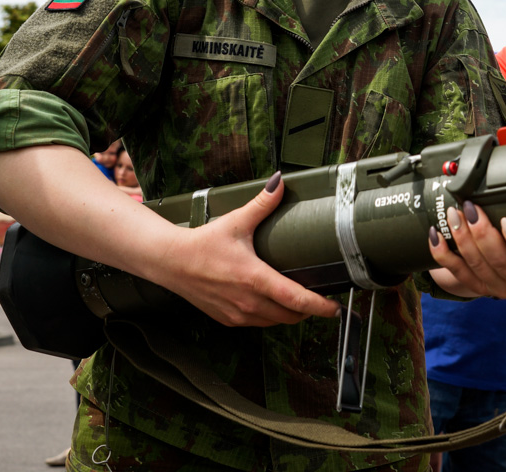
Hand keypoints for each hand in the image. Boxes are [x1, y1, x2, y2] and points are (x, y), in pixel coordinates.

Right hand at [153, 172, 340, 326]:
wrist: (170, 262)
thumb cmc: (203, 243)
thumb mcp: (236, 221)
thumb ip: (262, 203)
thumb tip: (281, 181)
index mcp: (255, 279)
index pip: (296, 300)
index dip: (320, 306)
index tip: (335, 308)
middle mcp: (248, 302)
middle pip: (291, 316)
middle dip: (309, 311)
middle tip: (322, 300)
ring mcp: (237, 314)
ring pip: (275, 322)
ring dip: (290, 315)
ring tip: (301, 302)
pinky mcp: (227, 319)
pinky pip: (258, 324)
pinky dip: (271, 317)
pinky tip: (273, 304)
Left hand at [428, 201, 505, 298]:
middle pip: (500, 261)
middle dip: (481, 233)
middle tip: (470, 208)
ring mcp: (499, 287)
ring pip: (476, 265)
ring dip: (462, 237)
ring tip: (453, 214)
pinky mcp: (478, 288)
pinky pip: (457, 272)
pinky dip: (443, 254)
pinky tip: (436, 235)